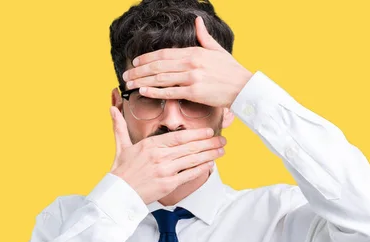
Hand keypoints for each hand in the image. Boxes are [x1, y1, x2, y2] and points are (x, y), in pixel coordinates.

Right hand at [109, 106, 225, 204]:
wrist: (118, 194)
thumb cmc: (120, 171)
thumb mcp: (121, 146)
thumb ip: (120, 126)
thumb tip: (112, 109)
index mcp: (150, 145)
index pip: (178, 136)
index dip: (196, 133)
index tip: (208, 131)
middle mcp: (159, 156)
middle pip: (189, 146)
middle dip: (208, 143)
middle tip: (222, 139)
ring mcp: (164, 170)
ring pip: (192, 159)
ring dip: (209, 154)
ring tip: (221, 150)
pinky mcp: (168, 184)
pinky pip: (188, 174)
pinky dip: (201, 169)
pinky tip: (210, 164)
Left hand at [122, 16, 252, 108]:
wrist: (244, 87)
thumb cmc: (231, 71)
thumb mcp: (217, 50)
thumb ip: (204, 36)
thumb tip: (197, 21)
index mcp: (194, 52)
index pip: (164, 54)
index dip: (147, 58)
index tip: (135, 62)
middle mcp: (190, 63)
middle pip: (158, 66)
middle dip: (138, 71)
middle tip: (125, 75)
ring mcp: (192, 77)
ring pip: (160, 78)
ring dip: (142, 81)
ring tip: (129, 85)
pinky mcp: (194, 92)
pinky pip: (170, 92)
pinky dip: (155, 92)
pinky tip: (143, 92)